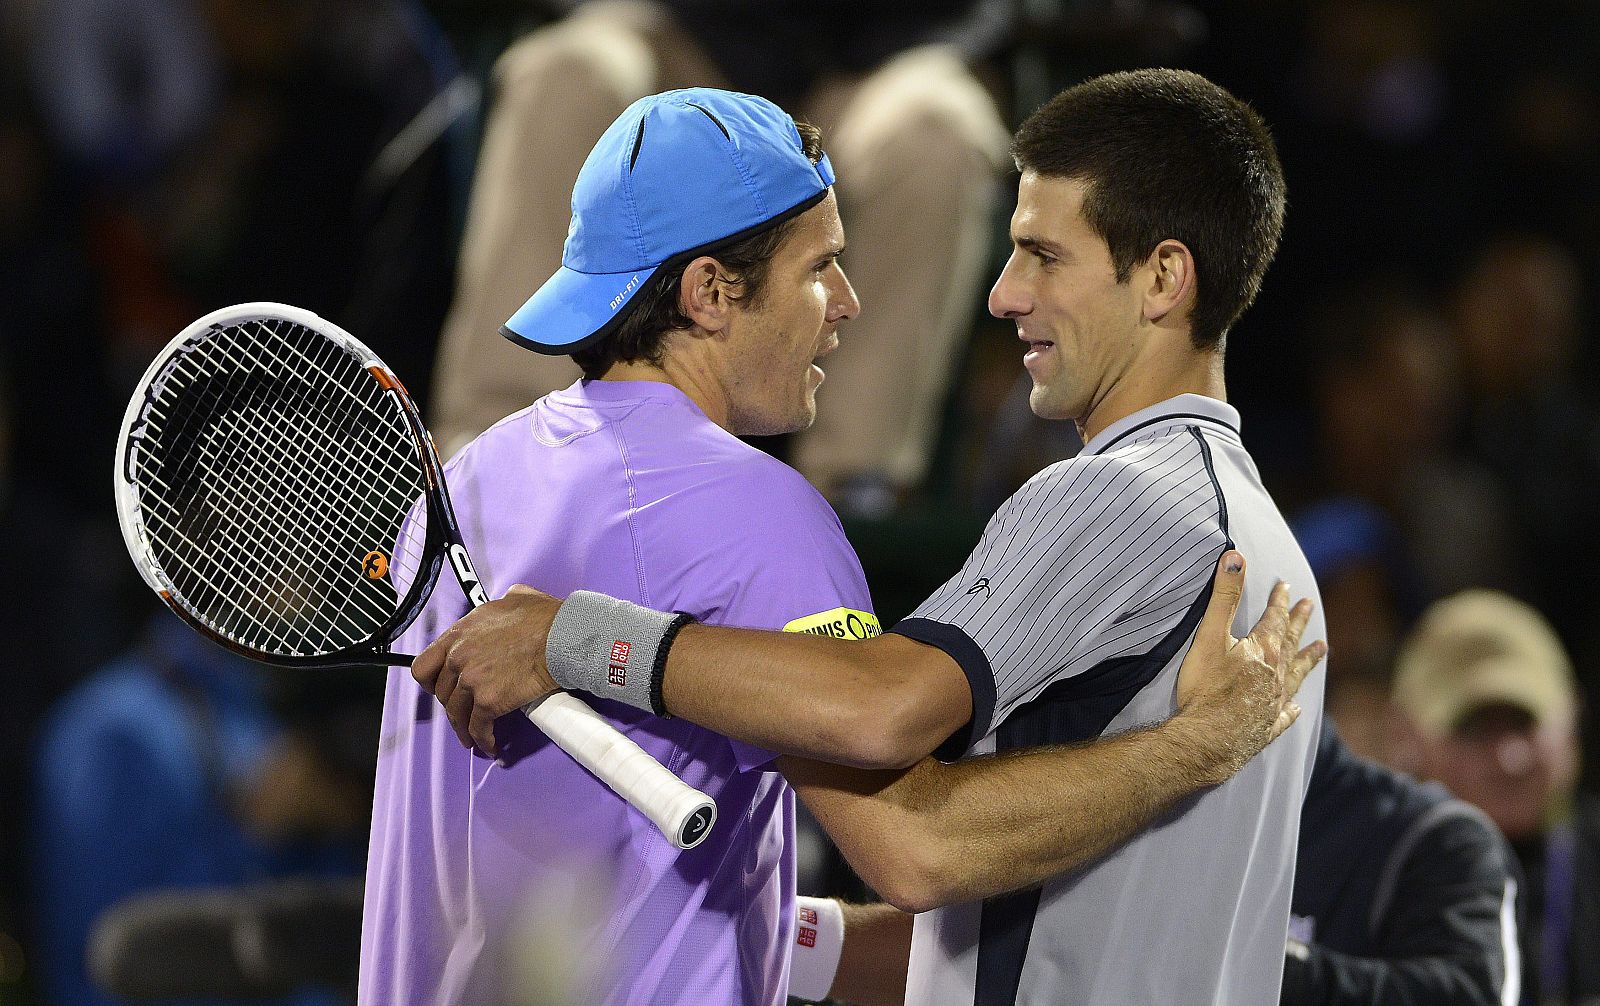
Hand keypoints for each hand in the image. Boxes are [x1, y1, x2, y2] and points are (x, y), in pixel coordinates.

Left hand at [412, 584, 562, 755]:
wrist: (563, 637)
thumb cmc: (547, 618)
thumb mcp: (517, 597)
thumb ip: (502, 604)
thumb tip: (510, 602)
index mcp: (461, 632)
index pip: (424, 665)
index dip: (432, 682)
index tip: (441, 690)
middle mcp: (459, 656)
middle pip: (442, 693)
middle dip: (453, 706)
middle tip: (465, 712)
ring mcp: (472, 680)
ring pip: (457, 714)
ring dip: (464, 729)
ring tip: (473, 737)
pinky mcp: (489, 701)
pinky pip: (478, 727)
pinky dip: (483, 739)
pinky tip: (490, 744)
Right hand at [1174, 550, 1324, 784]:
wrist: (1208, 739)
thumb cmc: (1206, 688)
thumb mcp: (1210, 636)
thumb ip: (1224, 597)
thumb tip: (1236, 557)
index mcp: (1264, 651)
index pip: (1275, 619)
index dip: (1280, 601)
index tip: (1286, 586)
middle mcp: (1276, 675)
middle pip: (1291, 643)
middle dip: (1298, 622)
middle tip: (1310, 606)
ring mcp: (1274, 703)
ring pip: (1297, 676)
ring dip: (1308, 659)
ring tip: (1322, 648)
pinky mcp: (1267, 727)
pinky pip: (1285, 714)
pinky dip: (1291, 708)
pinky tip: (1295, 707)